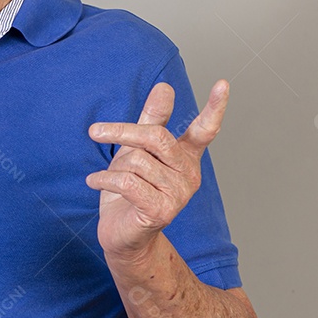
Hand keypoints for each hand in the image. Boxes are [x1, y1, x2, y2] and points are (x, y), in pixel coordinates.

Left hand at [85, 79, 228, 260]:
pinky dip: (104, 180)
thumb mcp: (136, 150)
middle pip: (156, 137)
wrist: (122, 235)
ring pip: (136, 161)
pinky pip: (127, 182)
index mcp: (185, 157)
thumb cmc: (129, 189)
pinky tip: (93, 182)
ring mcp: (178, 195)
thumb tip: (165, 87)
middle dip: (122, 132)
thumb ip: (152, 120)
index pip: (205, 130)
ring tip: (107, 178)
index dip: (214, 107)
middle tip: (94, 131)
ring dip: (112, 167)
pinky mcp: (161, 211)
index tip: (223, 82)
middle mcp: (188, 174)